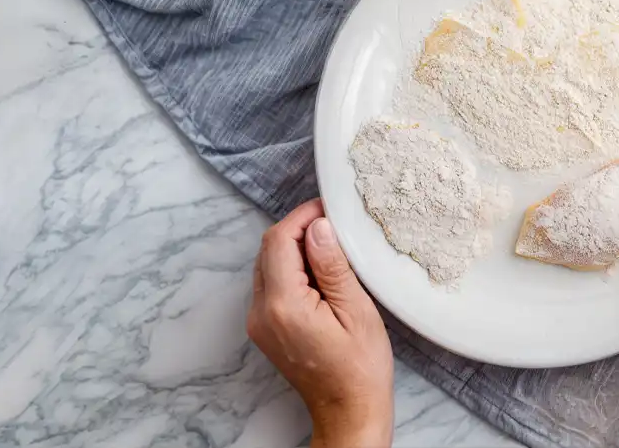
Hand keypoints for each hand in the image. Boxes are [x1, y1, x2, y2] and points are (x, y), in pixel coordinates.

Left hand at [247, 199, 393, 447]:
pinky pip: (271, 285)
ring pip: (268, 265)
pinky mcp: (265, 329)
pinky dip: (292, 270)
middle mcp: (261, 312)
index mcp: (283, 305)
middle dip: (299, 230)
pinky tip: (321, 274)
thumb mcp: (356, 310)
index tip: (328, 208)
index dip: (302, 216)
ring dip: (295, 249)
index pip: (279, 241)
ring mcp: (259, 322)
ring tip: (333, 249)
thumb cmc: (360, 367)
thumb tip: (319, 226)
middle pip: (269, 250)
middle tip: (335, 225)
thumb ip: (332, 265)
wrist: (348, 410)